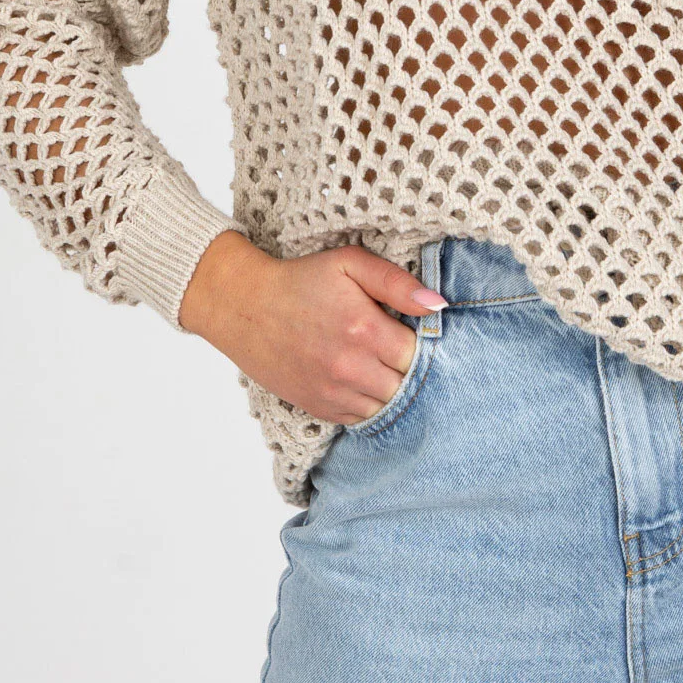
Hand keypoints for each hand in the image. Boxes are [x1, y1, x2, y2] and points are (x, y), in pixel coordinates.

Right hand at [176, 230, 446, 426]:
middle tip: (397, 347)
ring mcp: (334, 393)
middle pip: (407, 385)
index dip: (421, 342)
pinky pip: (361, 418)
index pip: (419, 353)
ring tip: (381, 363)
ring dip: (390, 388)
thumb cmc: (299, 281)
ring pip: (387, 406)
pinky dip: (368, 402)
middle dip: (409, 368)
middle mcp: (352, 368)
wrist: (244, 307)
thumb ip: (397, 283)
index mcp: (365, 330)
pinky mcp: (319, 407)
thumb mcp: (349, 264)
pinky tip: (362, 379)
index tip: (411, 329)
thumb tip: (438, 306)